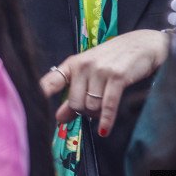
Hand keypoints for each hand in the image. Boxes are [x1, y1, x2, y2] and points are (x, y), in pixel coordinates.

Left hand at [40, 29, 169, 136]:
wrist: (142, 45)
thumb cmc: (113, 60)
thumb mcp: (90, 74)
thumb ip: (74, 95)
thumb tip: (59, 119)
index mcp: (73, 64)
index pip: (51, 81)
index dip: (40, 94)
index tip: (33, 108)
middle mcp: (83, 66)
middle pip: (74, 102)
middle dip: (82, 112)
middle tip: (92, 111)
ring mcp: (100, 71)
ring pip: (90, 105)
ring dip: (96, 114)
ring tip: (102, 111)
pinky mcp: (117, 77)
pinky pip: (107, 105)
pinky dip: (106, 120)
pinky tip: (104, 129)